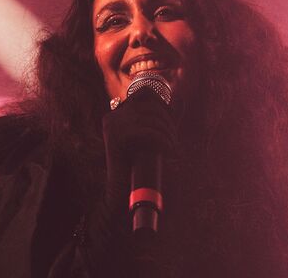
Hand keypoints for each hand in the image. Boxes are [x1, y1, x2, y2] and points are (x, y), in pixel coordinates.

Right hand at [101, 87, 176, 211]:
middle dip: (167, 121)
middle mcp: (112, 117)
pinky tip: (168, 149)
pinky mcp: (115, 137)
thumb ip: (153, 123)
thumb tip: (176, 106)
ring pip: (149, 119)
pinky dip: (161, 139)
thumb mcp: (146, 139)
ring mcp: (112, 125)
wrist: (120, 193)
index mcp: (117, 114)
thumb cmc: (136, 167)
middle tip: (175, 139)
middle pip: (149, 106)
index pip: (144, 93)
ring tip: (173, 146)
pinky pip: (146, 131)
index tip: (173, 119)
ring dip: (166, 132)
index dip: (163, 104)